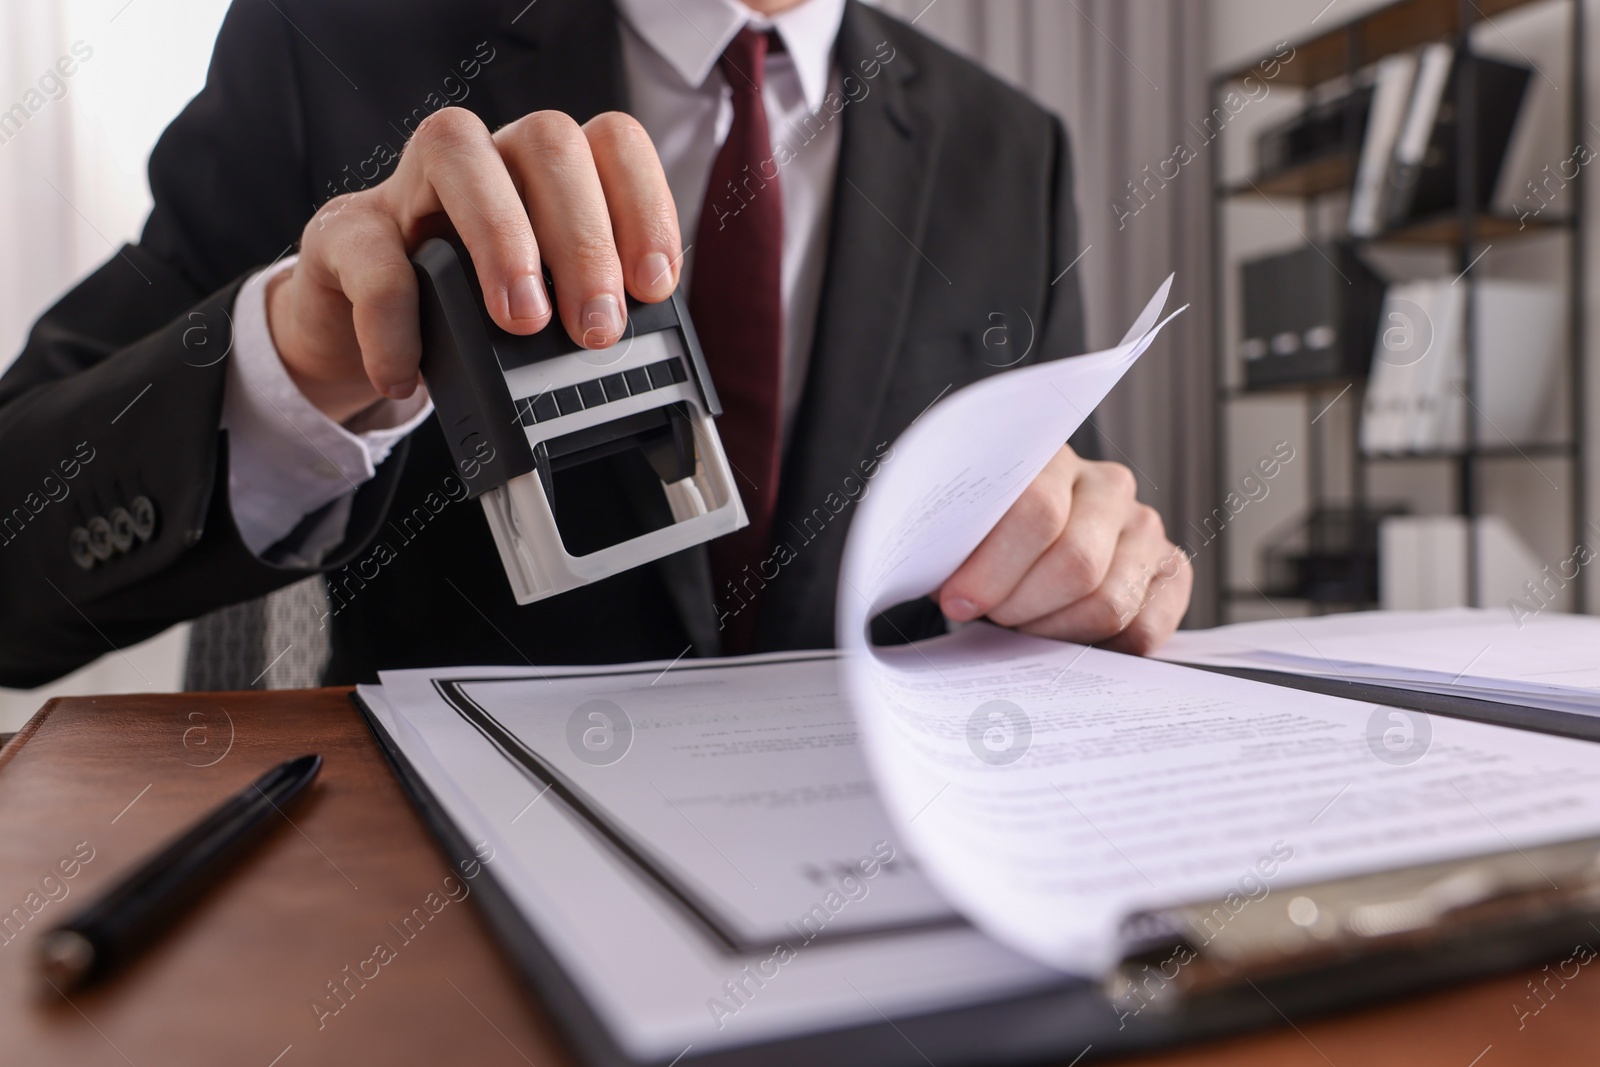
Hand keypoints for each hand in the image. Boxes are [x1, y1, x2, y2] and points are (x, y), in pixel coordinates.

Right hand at [265, 108, 680, 422]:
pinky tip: (409, 372)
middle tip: (595, 328)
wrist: (364, 336)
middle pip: (549, 141)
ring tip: (522, 324)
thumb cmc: (470, 315)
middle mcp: (489, 159)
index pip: (612, 143)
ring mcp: (409, 184)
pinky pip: (372, 254)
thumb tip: (639, 353)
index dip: (643, 206)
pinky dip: (394, 320)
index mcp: (551, 175)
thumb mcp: (543, 315)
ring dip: (502, 239)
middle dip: (583, 240)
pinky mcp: (347, 232)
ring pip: (458, 150)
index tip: (653, 285)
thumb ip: (585, 312)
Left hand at [937, 446, 1191, 653]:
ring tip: (1024, 626)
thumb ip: (955, 541)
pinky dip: (1099, 649)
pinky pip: (1144, 628)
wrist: (1027, 542)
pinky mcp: (1171, 571)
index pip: (1035, 512)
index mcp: (1053, 459)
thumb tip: (951, 591)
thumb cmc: (987, 537)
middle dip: (1021, 606)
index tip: (958, 601)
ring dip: (1055, 631)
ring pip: (1108, 603)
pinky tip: (1065, 639)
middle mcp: (1108, 486)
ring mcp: (1145, 527)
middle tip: (994, 617)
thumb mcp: (964, 527)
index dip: (992, 568)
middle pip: (1076, 563)